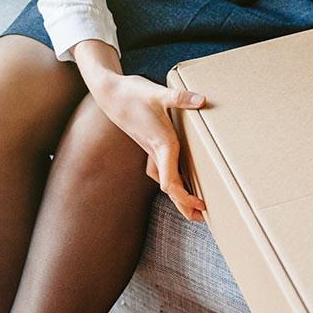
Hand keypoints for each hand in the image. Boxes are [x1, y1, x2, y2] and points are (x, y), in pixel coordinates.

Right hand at [72, 40, 207, 222]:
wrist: (109, 93)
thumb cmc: (133, 94)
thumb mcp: (158, 93)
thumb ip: (180, 98)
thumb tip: (202, 100)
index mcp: (161, 144)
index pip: (171, 181)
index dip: (184, 197)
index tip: (200, 206)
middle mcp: (155, 152)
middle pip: (170, 187)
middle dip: (185, 205)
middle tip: (203, 218)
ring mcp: (151, 150)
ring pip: (165, 179)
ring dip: (180, 194)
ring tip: (196, 205)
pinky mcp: (149, 144)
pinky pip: (163, 169)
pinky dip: (174, 178)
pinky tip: (183, 179)